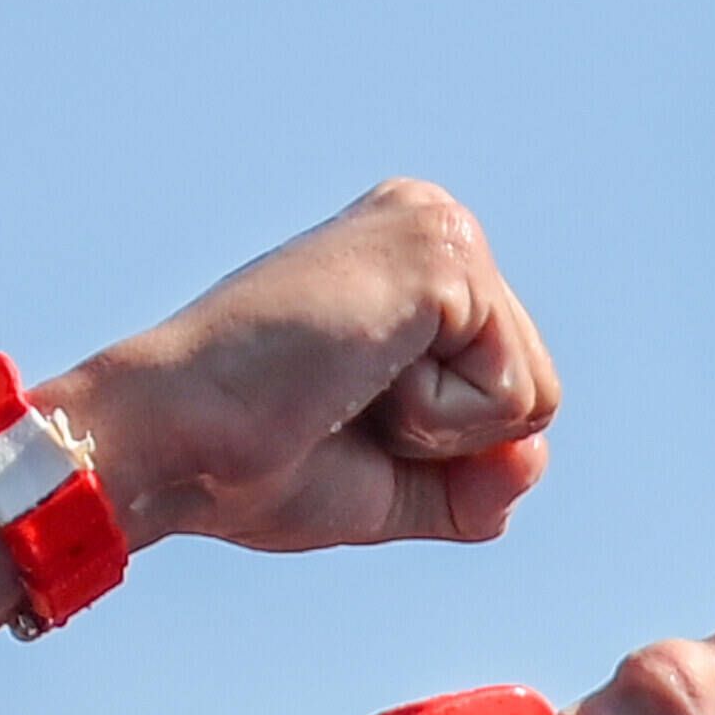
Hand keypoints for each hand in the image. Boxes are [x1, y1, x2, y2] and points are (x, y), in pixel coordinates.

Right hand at [37, 181, 562, 554]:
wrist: (177, 447)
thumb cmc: (257, 464)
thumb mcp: (399, 486)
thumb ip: (482, 481)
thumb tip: (535, 455)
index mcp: (421, 272)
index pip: (512, 403)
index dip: (437, 452)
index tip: (332, 415)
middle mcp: (436, 228)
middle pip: (537, 399)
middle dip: (446, 443)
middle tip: (333, 403)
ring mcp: (441, 228)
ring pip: (533, 399)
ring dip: (437, 431)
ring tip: (339, 385)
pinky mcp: (444, 252)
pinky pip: (512, 394)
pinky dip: (436, 420)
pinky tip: (353, 373)